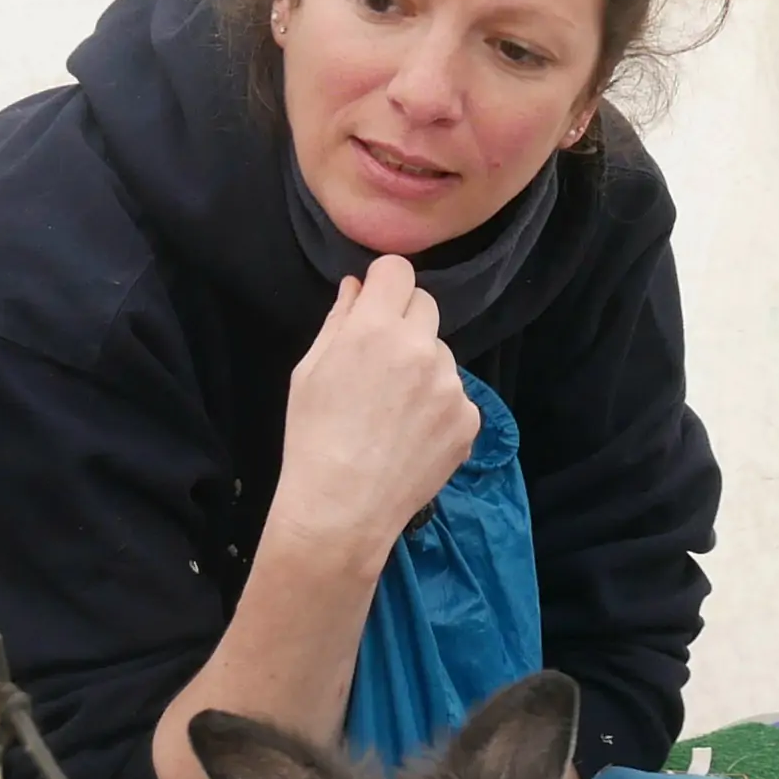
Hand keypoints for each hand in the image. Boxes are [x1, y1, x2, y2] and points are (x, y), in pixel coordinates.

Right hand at [266, 256, 483, 567]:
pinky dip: (438, 407)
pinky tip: (411, 436)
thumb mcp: (309, 371)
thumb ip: (339, 320)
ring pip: (442, 353)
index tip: (375, 303)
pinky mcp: (469, 418)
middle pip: (425, 305)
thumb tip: (357, 287)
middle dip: (404, 322)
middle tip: (380, 361)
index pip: (398, 270)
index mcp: (376, 329)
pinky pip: (455, 395)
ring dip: (423, 367)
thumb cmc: (313, 437)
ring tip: (393, 411)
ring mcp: (451, 385)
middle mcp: (422, 348)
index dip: (384, 283)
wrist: (343, 508)